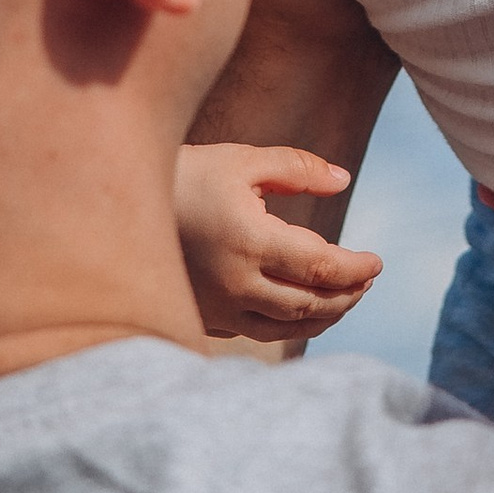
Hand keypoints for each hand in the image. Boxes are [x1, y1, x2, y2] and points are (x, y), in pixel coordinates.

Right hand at [176, 141, 379, 344]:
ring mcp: (218, 307)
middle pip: (311, 305)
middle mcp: (236, 284)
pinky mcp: (203, 317)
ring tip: (344, 299)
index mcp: (251, 242)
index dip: (358, 269)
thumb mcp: (242, 160)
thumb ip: (297, 168)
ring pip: (286, 328)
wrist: (116, 205)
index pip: (324, 268)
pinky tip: (298, 310)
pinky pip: (256, 332)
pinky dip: (288, 325)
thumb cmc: (185, 174)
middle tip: (367, 281)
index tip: (377, 262)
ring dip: (323, 317)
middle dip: (348, 295)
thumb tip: (343, 180)